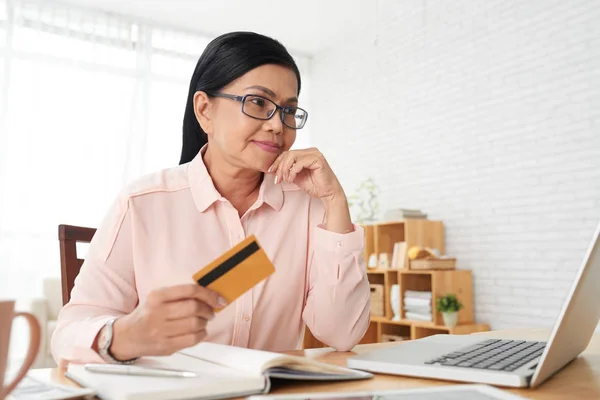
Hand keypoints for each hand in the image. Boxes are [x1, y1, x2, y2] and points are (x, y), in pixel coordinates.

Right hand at [108, 284, 225, 359]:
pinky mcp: (165, 346)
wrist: (128, 336)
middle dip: (208, 309)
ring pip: (195, 324)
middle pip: (194, 307)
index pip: (190, 290)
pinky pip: (192, 339)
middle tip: (210, 311)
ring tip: (202, 321)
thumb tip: (211, 295)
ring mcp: (161, 331)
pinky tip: (199, 331)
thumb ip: (181, 295)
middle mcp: (157, 312)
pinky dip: (201, 334)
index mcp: (157, 296)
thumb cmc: (148, 314)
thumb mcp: (158, 298)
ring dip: (205, 322)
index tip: (219, 299)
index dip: (209, 294)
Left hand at [268, 148, 353, 233]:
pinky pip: (300, 162)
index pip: (287, 153)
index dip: (277, 162)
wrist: (328, 193)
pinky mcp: (318, 160)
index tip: (271, 172)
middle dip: (280, 166)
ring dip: (285, 169)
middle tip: (277, 179)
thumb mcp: (296, 177)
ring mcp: (315, 154)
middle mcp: (310, 151)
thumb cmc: (315, 185)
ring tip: (285, 179)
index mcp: (305, 153)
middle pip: (288, 153)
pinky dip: (293, 171)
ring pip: (292, 156)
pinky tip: (292, 179)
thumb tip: (274, 169)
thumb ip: (287, 171)